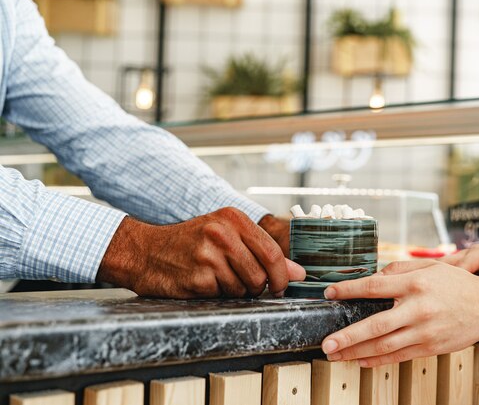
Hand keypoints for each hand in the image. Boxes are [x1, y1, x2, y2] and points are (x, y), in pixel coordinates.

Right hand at [97, 207, 305, 298]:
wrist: (145, 251)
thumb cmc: (190, 243)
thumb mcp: (226, 236)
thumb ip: (262, 252)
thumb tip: (298, 273)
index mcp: (233, 218)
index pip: (273, 252)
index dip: (282, 275)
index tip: (281, 286)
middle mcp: (222, 233)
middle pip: (261, 275)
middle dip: (258, 287)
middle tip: (243, 283)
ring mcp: (208, 256)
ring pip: (244, 289)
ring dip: (235, 291)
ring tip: (217, 277)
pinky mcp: (197, 278)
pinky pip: (223, 296)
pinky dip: (216, 294)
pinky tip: (202, 282)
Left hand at [320, 260, 478, 366]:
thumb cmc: (458, 284)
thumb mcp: (431, 266)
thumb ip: (401, 268)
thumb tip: (375, 274)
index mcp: (415, 284)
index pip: (374, 287)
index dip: (349, 290)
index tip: (330, 294)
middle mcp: (418, 308)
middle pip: (376, 324)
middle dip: (348, 335)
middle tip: (326, 342)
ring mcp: (424, 331)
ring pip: (384, 346)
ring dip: (357, 352)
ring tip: (336, 355)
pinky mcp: (430, 347)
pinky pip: (399, 356)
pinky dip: (377, 360)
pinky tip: (360, 361)